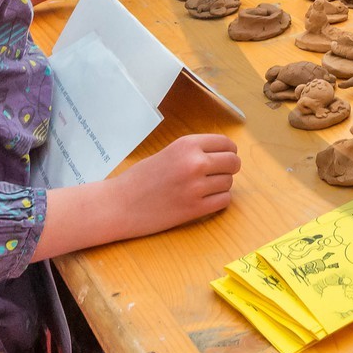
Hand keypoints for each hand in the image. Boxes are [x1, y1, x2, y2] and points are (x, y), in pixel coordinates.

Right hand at [111, 134, 240, 237]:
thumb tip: (224, 154)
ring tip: (203, 188)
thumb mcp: (169, 152)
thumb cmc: (141, 178)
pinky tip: (205, 200)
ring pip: (229, 183)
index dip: (229, 151)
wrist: (119, 204)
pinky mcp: (194, 209)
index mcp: (187, 144)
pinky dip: (218, 201)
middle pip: (233, 162)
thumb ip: (194, 151)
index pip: (226, 144)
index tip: (224, 158)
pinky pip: (224, 201)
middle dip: (229, 168)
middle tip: (218, 174)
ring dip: (221, 186)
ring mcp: (196, 187)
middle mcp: (194, 163)